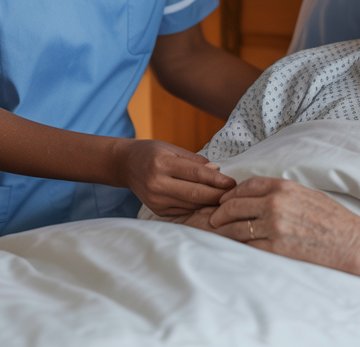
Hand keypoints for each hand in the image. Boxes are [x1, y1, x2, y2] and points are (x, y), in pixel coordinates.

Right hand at [115, 139, 234, 215]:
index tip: (233, 182)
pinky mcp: (157, 210)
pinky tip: (208, 203)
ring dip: (210, 203)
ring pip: (191, 205)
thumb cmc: (152, 152)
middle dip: (218, 196)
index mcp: (162, 164)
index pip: (196, 175)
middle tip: (234, 194)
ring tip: (225, 199)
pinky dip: (198, 207)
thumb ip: (195, 161)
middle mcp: (157, 184)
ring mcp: (156, 200)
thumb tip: (217, 171)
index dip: (217, 180)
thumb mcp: (172, 149)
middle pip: (195, 194)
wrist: (125, 165)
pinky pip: (184, 210)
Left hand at [203, 177, 359, 285]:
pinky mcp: (276, 248)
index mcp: (284, 188)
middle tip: (213, 219)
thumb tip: (260, 197)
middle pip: (234, 205)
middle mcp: (276, 204)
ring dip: (224, 231)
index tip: (224, 200)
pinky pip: (247, 245)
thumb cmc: (334, 219)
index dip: (231, 193)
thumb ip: (282, 194)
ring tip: (218, 234)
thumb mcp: (307, 195)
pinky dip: (236, 245)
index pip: (246, 186)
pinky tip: (232, 247)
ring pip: (236, 227)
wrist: (353, 242)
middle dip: (220, 213)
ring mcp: (274, 226)